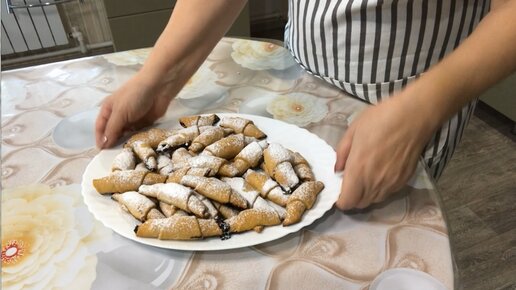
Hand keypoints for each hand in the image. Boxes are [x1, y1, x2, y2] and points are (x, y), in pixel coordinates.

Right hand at [95, 75, 176, 147]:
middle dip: (114, 142)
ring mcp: (133, 119)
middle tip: (115, 157)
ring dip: (126, 142)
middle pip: (113, 132)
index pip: (100, 127)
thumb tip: (103, 145)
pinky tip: (137, 148)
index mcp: (108, 109)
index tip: (102, 152)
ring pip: (126, 135)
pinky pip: (139, 134)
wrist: (159, 87)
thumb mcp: (120, 112)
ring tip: (126, 154)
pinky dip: (138, 139)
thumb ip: (112, 129)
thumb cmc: (135, 96)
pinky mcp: (145, 122)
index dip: (100, 138)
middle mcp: (119, 115)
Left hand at [334, 95, 434, 209]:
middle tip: (350, 182)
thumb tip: (337, 170)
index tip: (339, 188)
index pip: (347, 202)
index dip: (341, 199)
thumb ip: (342, 153)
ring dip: (366, 195)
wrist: (414, 116)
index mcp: (359, 170)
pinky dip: (380, 190)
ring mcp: (391, 183)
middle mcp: (375, 182)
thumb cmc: (380, 119)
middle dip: (352, 197)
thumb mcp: (353, 130)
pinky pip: (388, 193)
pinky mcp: (404, 180)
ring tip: (365, 178)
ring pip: (375, 200)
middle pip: (360, 204)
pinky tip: (380, 174)